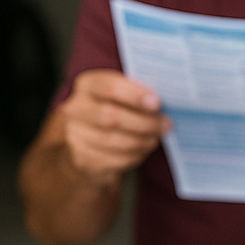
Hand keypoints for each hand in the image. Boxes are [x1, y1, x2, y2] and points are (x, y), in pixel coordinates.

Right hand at [59, 69, 169, 183]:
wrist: (87, 138)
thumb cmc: (114, 107)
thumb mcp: (121, 93)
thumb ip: (138, 92)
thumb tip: (169, 100)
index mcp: (87, 85)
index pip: (111, 87)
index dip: (136, 95)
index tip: (157, 103)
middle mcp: (75, 109)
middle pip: (113, 117)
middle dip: (145, 122)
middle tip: (166, 124)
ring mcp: (76, 135)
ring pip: (115, 141)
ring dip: (143, 140)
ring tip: (156, 136)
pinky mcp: (83, 158)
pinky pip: (116, 159)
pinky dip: (136, 155)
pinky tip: (144, 148)